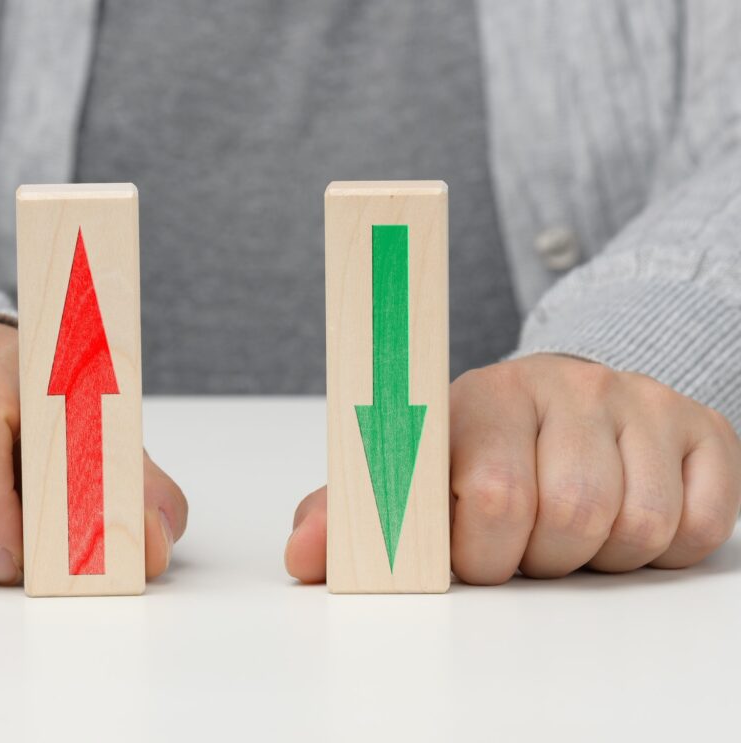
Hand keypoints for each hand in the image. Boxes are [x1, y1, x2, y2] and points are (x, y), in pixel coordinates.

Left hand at [286, 354, 740, 583]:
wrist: (564, 397)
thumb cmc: (480, 446)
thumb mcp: (413, 470)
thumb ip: (357, 511)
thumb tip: (302, 557)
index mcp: (484, 395)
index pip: (492, 493)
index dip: (479, 551)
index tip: (468, 556)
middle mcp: (567, 385)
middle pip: (569, 517)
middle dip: (536, 558)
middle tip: (520, 542)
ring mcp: (639, 401)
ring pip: (634, 528)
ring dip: (594, 557)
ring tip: (565, 528)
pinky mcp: (701, 427)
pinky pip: (698, 527)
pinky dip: (659, 551)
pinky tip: (621, 519)